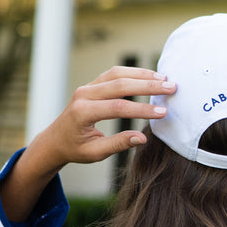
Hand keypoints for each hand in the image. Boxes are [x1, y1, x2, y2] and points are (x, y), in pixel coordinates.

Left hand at [39, 66, 175, 169]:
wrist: (55, 139)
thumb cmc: (75, 149)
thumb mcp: (95, 153)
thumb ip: (118, 144)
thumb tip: (142, 138)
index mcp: (83, 112)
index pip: (118, 107)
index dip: (142, 109)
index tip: (163, 112)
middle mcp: (84, 94)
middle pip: (120, 84)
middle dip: (148, 85)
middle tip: (172, 87)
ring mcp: (87, 86)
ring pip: (118, 73)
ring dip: (143, 74)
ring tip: (165, 78)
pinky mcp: (92, 84)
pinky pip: (114, 73)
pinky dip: (133, 73)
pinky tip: (150, 76)